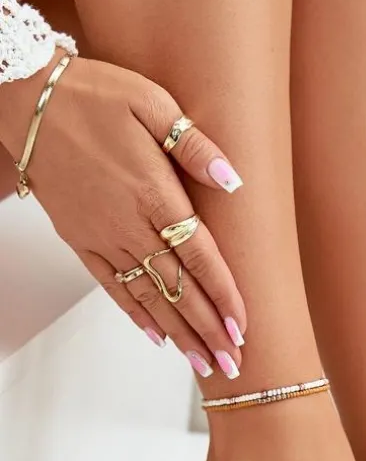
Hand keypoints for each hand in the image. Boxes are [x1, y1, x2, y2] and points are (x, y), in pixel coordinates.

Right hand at [0, 55, 246, 377]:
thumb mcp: (153, 102)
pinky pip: (112, 286)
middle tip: (233, 365)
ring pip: (148, 297)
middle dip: (207, 330)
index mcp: (154, 192)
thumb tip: (233, 181)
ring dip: (178, 334)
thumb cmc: (93, 94)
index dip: (223, 295)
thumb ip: (194, 145)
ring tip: (203, 365)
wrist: (28, 99)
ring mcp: (102, 236)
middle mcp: (129, 224)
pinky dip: (137, 314)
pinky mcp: (79, 239)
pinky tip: (157, 337)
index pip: (199, 256)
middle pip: (178, 289)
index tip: (242, 327)